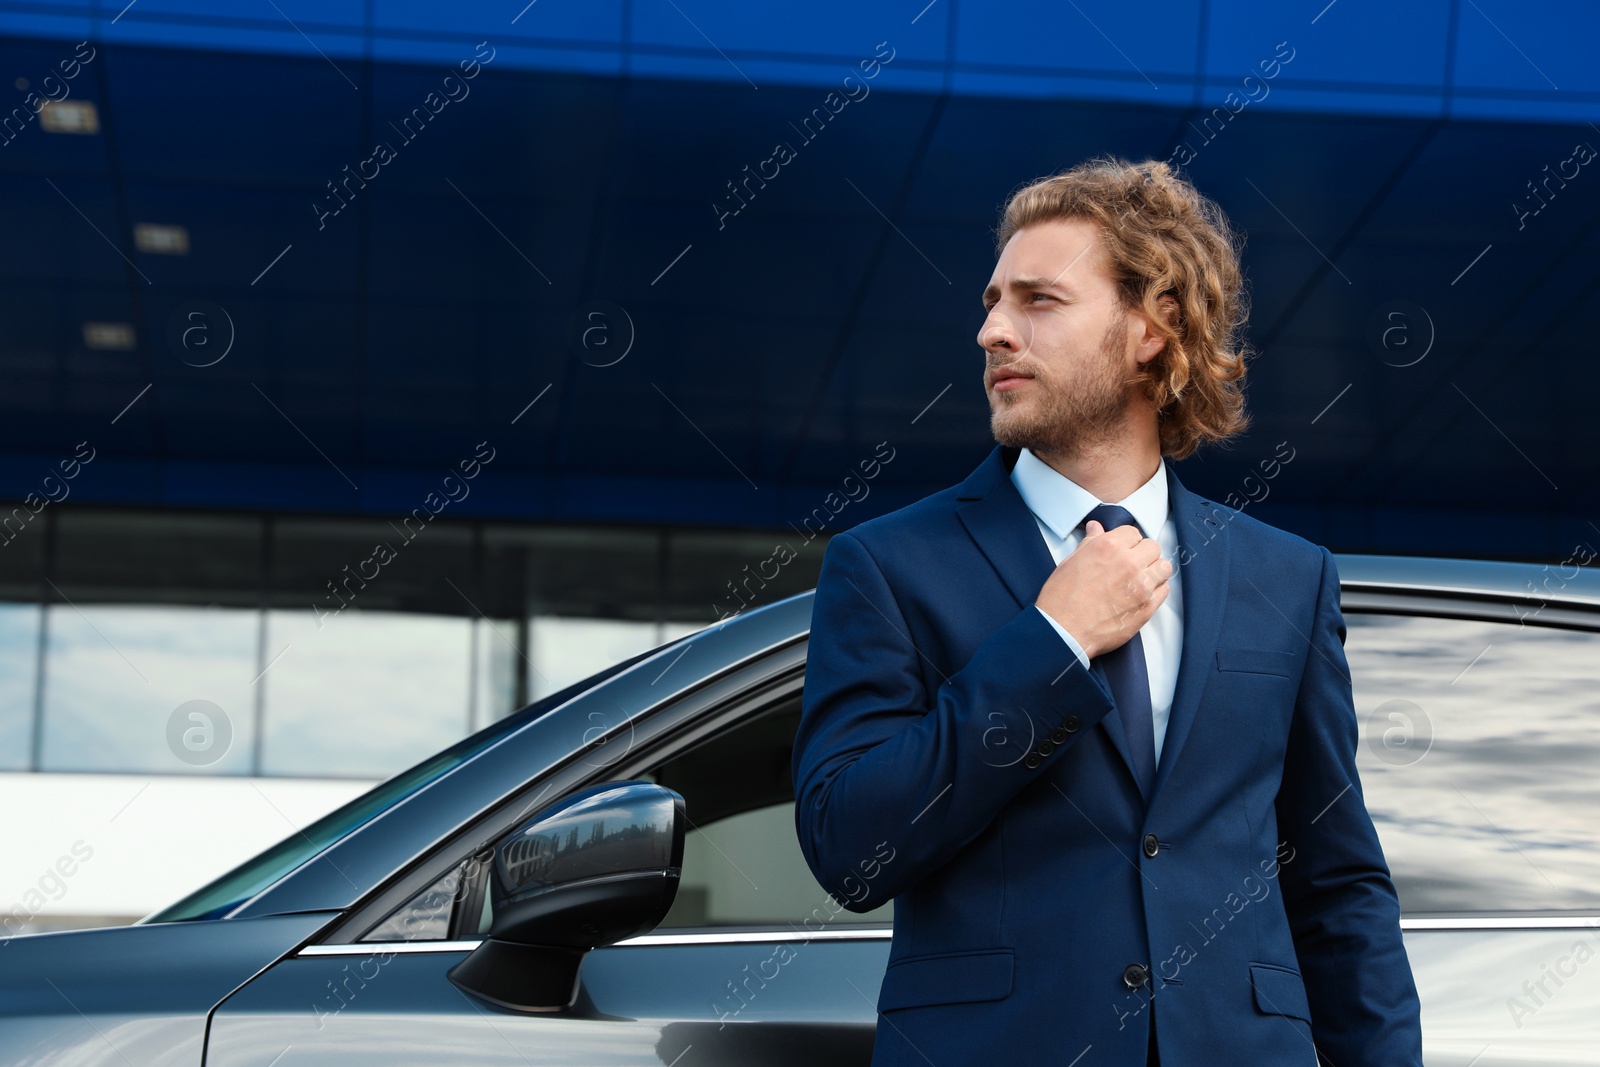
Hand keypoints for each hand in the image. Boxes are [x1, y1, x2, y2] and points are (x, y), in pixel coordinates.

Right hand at [1035, 519, 1172, 659]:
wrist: (1063, 631)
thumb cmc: (1062, 599)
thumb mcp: (1071, 561)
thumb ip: (1090, 542)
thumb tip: (1096, 528)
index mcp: (1109, 547)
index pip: (1133, 532)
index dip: (1127, 541)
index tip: (1123, 549)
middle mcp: (1128, 563)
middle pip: (1152, 547)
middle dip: (1143, 553)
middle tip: (1131, 564)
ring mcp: (1141, 585)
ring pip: (1164, 567)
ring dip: (1154, 570)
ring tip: (1140, 578)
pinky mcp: (1147, 607)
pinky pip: (1165, 590)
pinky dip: (1157, 589)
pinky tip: (1142, 593)